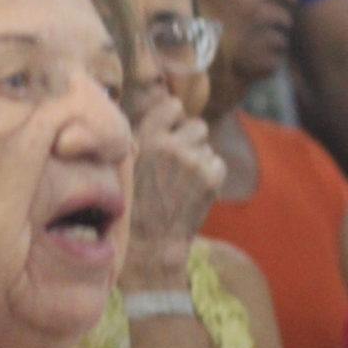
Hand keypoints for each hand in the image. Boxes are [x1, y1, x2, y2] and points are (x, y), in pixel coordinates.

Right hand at [120, 96, 224, 284]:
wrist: (151, 242)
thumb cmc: (134, 202)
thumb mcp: (128, 163)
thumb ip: (146, 136)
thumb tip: (167, 110)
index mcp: (147, 138)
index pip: (173, 105)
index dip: (173, 119)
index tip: (168, 134)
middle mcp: (172, 146)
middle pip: (197, 125)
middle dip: (191, 140)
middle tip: (177, 163)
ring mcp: (194, 162)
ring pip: (208, 146)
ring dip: (199, 158)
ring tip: (182, 180)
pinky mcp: (212, 179)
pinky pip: (218, 163)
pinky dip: (209, 174)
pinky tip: (193, 190)